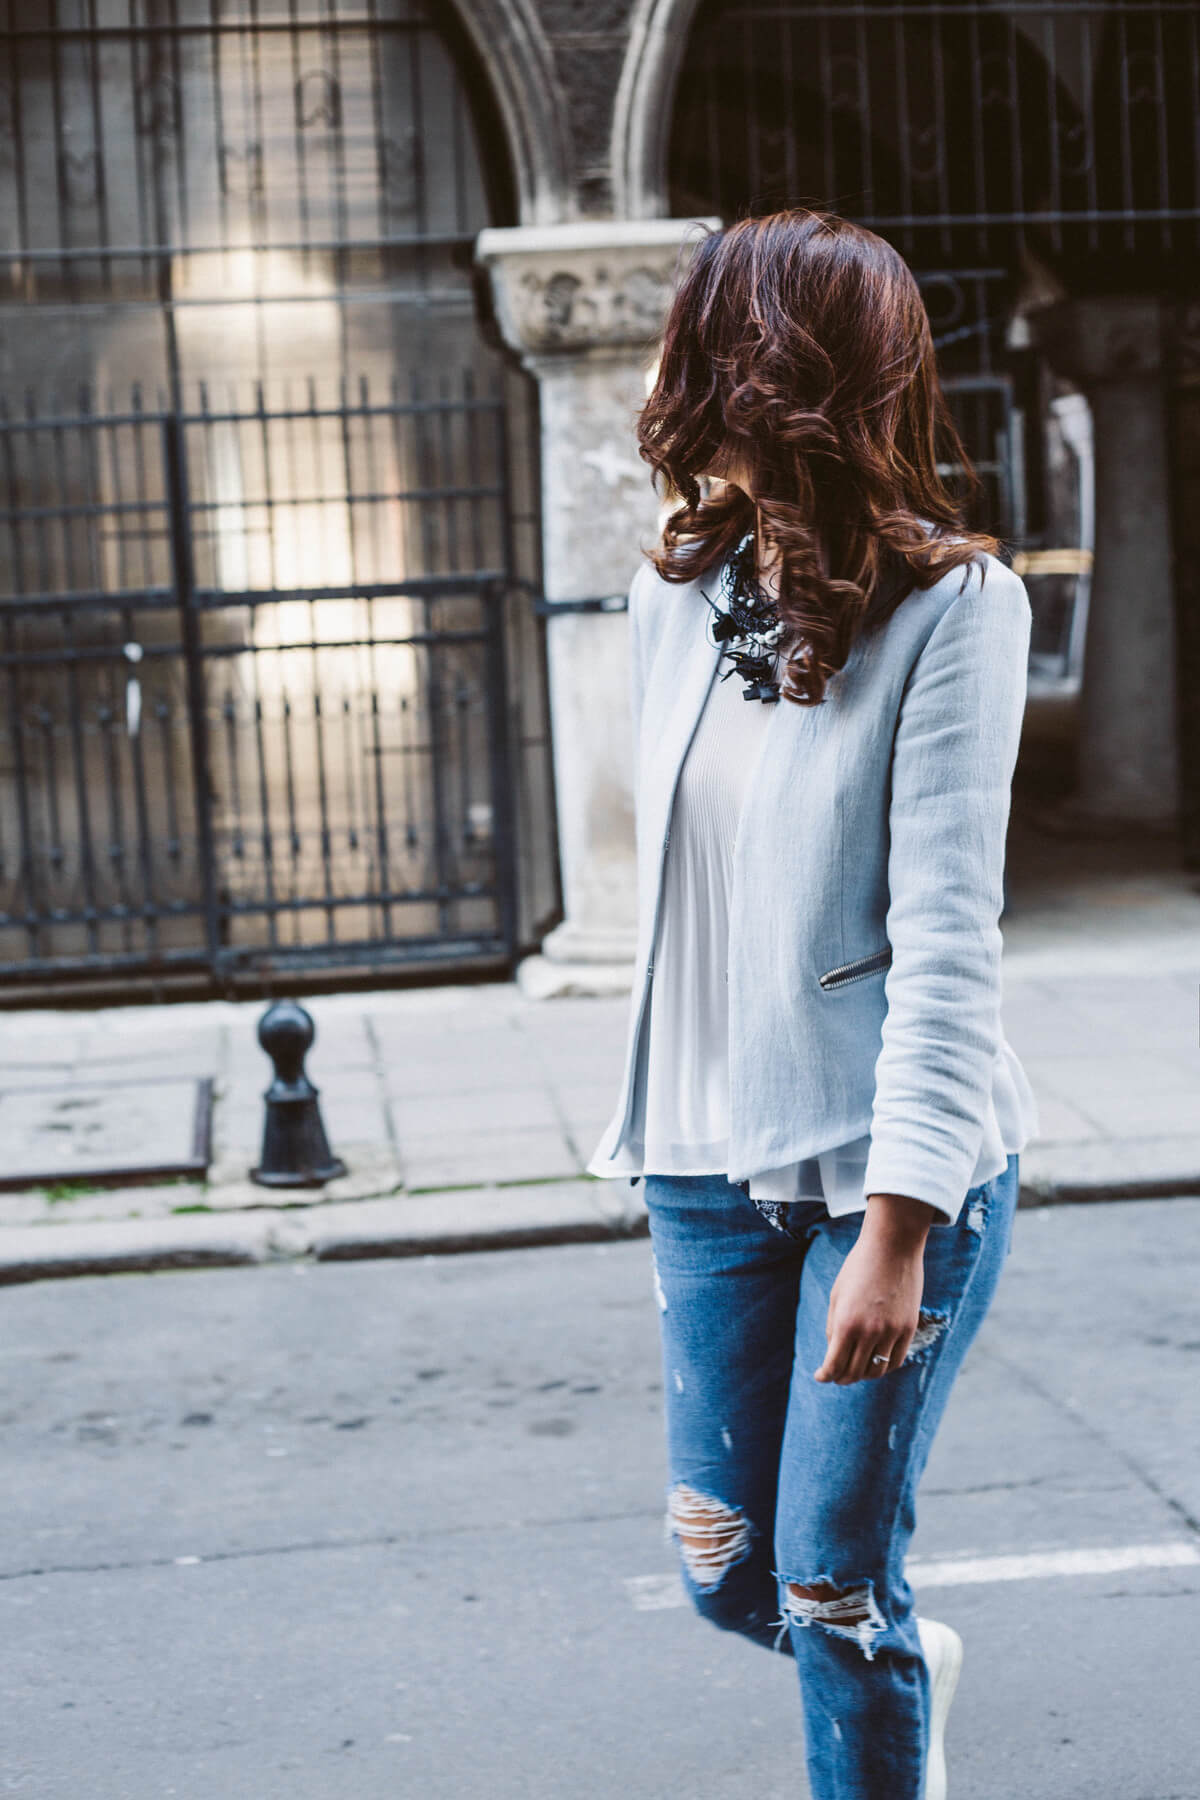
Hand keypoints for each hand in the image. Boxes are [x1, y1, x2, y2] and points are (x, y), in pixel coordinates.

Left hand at [813, 1194, 936, 1385]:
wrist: (892, 1246)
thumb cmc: (859, 1267)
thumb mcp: (837, 1295)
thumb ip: (834, 1326)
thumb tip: (834, 1352)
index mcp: (847, 1323)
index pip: (834, 1365)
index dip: (825, 1375)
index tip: (821, 1377)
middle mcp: (870, 1332)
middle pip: (854, 1372)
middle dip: (842, 1377)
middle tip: (836, 1376)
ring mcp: (892, 1332)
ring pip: (876, 1370)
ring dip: (863, 1376)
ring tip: (855, 1372)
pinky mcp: (908, 1328)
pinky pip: (896, 1360)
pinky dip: (884, 1367)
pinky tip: (875, 1363)